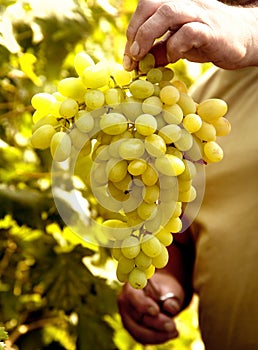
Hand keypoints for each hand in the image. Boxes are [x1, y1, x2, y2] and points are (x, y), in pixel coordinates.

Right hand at [117, 272, 183, 344]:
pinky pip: (142, 338)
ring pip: (138, 331)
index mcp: (131, 286)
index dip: (142, 304)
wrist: (160, 295)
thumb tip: (171, 308)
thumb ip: (171, 298)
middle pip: (136, 316)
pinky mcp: (132, 329)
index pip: (132, 296)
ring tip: (174, 331)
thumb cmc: (164, 290)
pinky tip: (170, 334)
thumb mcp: (170, 289)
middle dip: (155, 323)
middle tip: (172, 326)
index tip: (155, 311)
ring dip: (157, 334)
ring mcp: (126, 317)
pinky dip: (157, 338)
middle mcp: (125, 302)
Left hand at [123, 0, 257, 70]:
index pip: (145, 8)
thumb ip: (159, 50)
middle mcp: (185, 3)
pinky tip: (172, 58)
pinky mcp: (210, 30)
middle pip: (150, 4)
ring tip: (141, 57)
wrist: (243, 40)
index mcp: (174, 3)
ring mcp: (198, 14)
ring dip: (147, 36)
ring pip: (166, 12)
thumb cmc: (208, 40)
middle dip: (135, 31)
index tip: (128, 57)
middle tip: (132, 56)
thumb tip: (138, 62)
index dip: (132, 32)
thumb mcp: (177, 45)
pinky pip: (188, 33)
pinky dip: (174, 47)